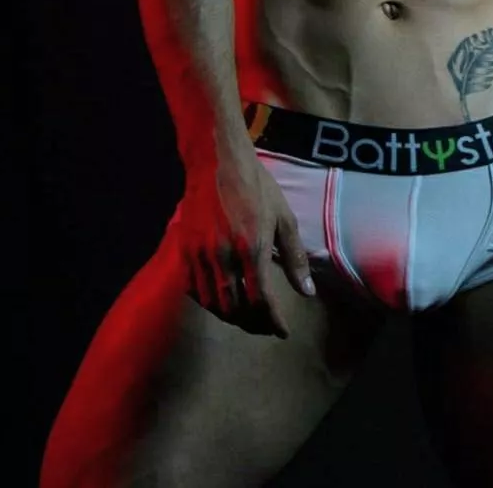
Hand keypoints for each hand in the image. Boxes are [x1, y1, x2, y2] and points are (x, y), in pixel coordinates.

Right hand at [175, 143, 314, 336]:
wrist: (216, 162)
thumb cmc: (256, 187)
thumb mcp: (283, 218)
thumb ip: (294, 257)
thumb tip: (307, 292)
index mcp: (252, 247)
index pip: (262, 300)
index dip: (272, 321)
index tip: (282, 331)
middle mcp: (224, 257)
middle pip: (235, 309)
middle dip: (253, 323)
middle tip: (266, 325)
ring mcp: (201, 255)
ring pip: (213, 304)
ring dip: (232, 316)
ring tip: (248, 316)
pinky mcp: (185, 251)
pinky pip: (194, 290)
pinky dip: (209, 302)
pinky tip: (223, 299)